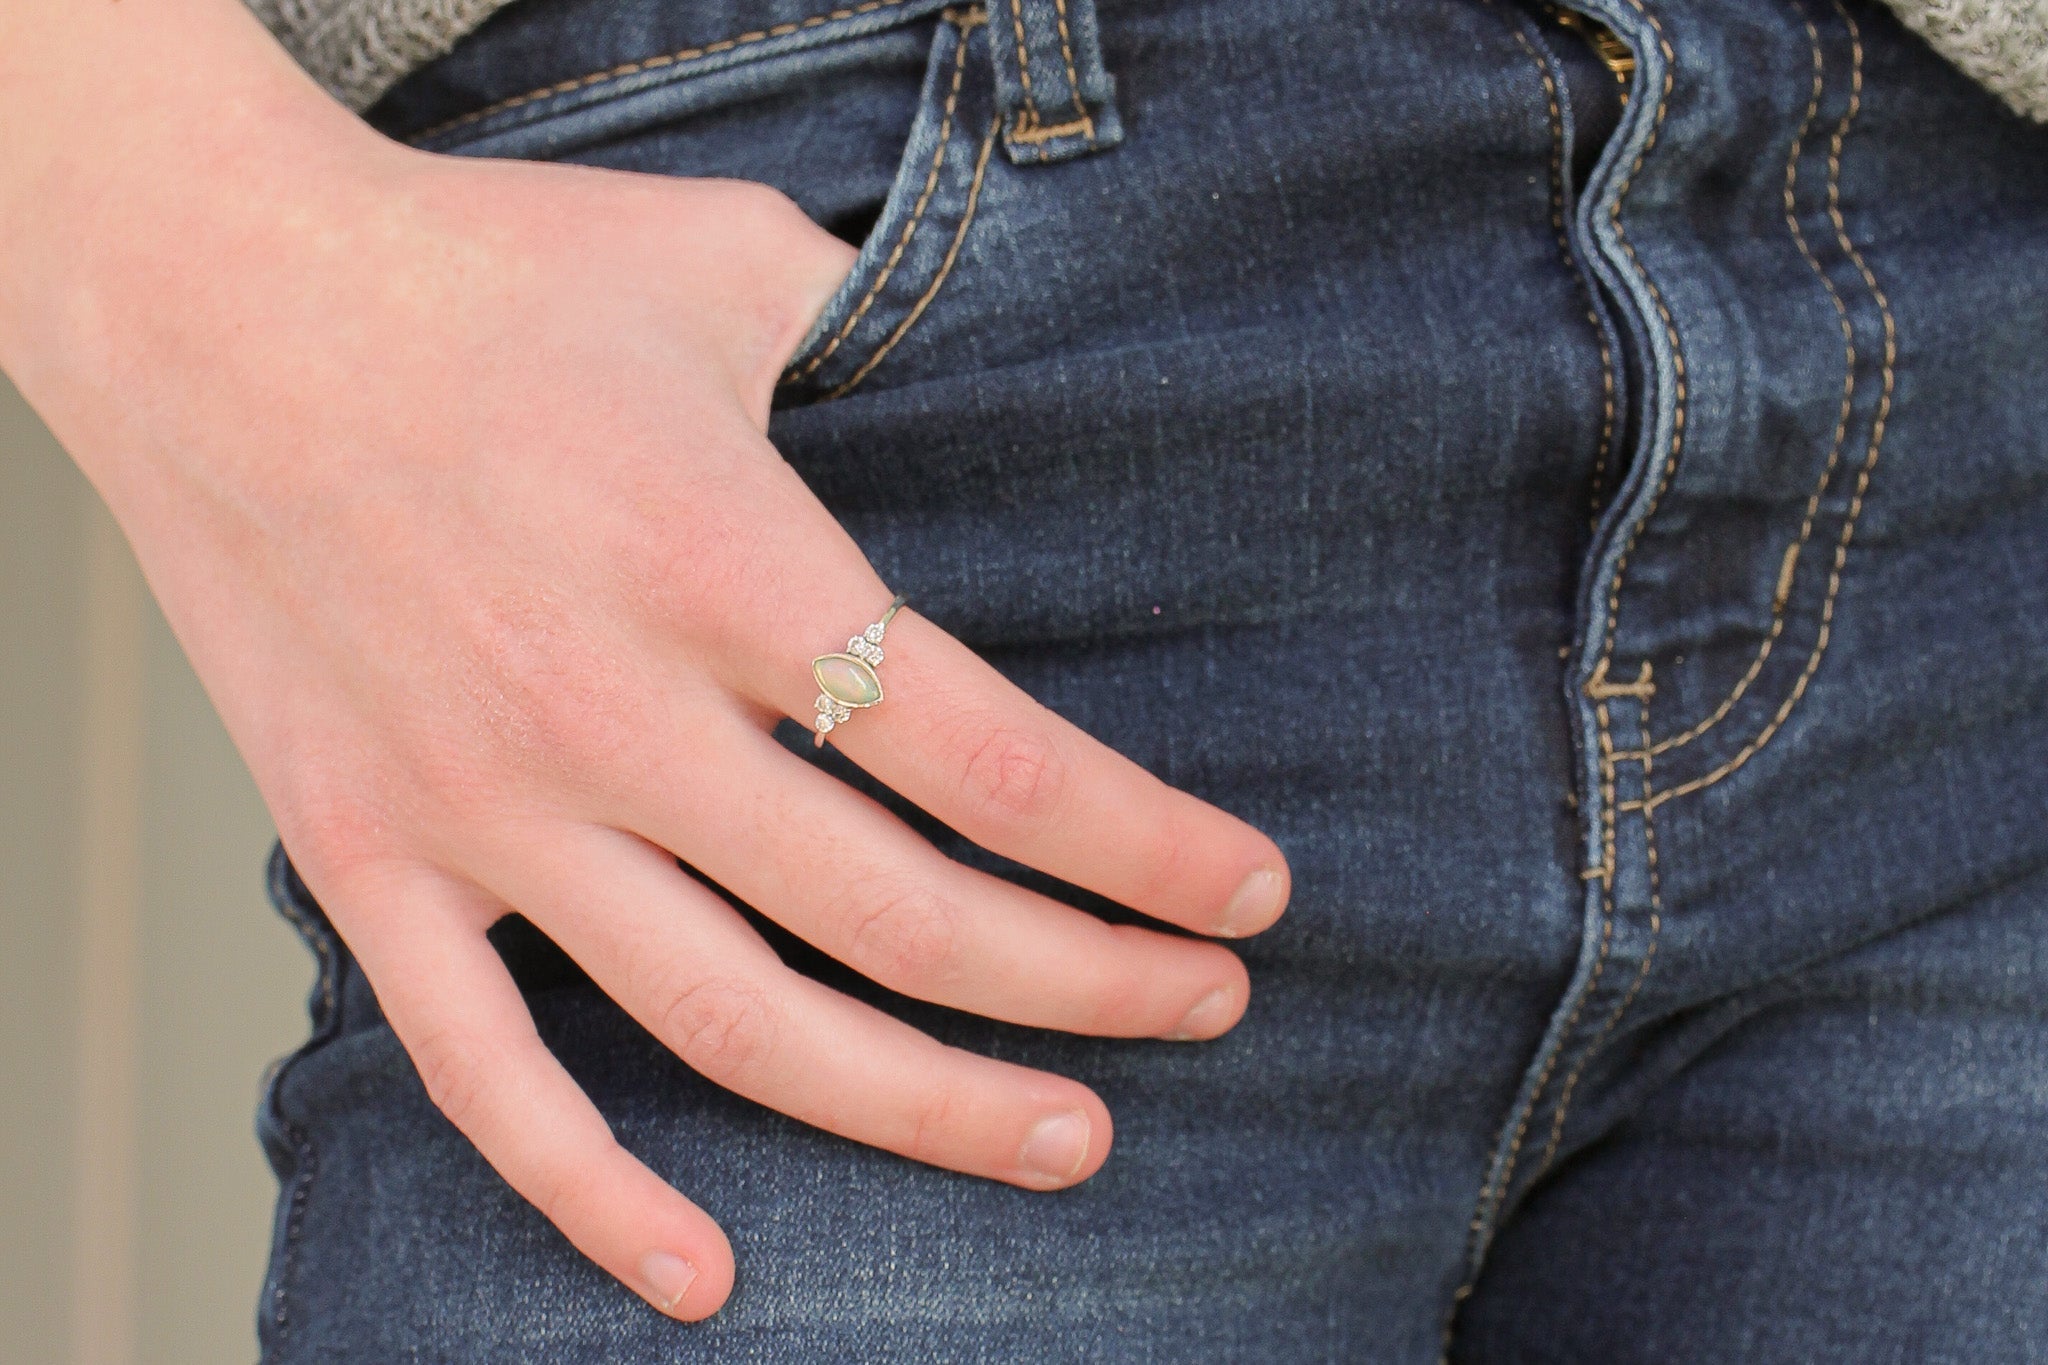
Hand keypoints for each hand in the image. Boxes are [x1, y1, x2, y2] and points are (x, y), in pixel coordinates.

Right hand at [3, 68, 1288, 1322]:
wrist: (211, 299)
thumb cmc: (479, 273)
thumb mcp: (722, 260)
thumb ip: (875, 334)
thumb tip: (985, 364)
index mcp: (724, 561)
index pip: (990, 760)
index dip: (1144, 849)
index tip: (1246, 891)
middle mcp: (613, 711)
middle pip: (900, 918)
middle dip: (1086, 986)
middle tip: (1205, 1012)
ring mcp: (486, 808)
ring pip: (734, 1022)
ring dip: (918, 1106)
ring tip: (1062, 1140)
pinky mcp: (371, 858)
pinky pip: (485, 1071)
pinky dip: (589, 1189)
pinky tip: (700, 1267)